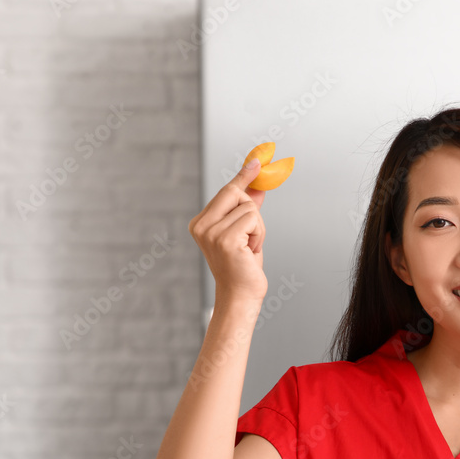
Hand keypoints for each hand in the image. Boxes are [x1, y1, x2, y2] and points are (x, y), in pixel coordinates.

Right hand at [188, 158, 268, 302]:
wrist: (241, 296)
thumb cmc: (242, 267)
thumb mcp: (246, 232)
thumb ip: (248, 208)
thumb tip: (257, 184)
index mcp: (200, 223)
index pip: (226, 191)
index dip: (242, 176)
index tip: (256, 161)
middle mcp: (201, 225)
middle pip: (236, 192)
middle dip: (252, 211)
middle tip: (251, 237)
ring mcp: (211, 232)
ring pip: (249, 207)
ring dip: (258, 228)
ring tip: (249, 248)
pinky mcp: (225, 239)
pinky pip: (253, 218)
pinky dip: (259, 234)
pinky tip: (251, 251)